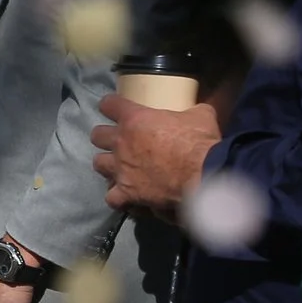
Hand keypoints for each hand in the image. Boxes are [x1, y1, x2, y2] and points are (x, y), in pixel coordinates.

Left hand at [92, 94, 222, 217]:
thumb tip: (203, 105)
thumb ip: (194, 109)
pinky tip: (125, 197)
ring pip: (99, 164)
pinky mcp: (126, 192)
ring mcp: (121, 169)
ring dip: (108, 164)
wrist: (203, 175)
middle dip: (105, 137)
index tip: (114, 108)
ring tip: (119, 167)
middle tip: (119, 140)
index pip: (109, 105)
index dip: (111, 105)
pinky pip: (112, 197)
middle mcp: (121, 143)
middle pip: (97, 136)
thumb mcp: (201, 116)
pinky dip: (117, 197)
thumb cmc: (200, 142)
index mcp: (134, 119)